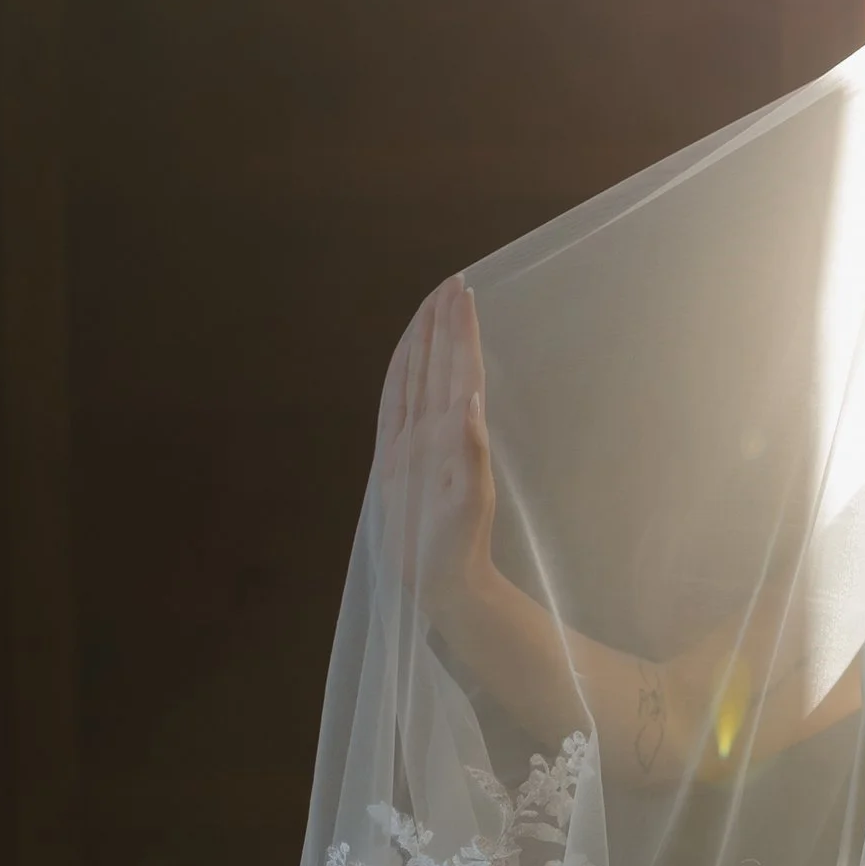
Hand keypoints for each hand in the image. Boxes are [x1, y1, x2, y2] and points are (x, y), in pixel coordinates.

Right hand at [384, 276, 496, 623]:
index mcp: (455, 433)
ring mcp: (415, 441)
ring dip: (423, 343)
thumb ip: (470, 450)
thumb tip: (470, 398)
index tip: (462, 293)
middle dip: (443, 324)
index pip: (459, 370)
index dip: (459, 332)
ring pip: (418, 378)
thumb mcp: (469, 500)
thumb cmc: (459, 546)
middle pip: (439, 365)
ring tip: (428, 306)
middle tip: (449, 282)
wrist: (444, 583)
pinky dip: (398, 377)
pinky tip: (402, 359)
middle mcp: (436, 429)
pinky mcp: (395, 458)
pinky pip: (393, 406)